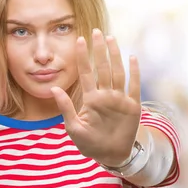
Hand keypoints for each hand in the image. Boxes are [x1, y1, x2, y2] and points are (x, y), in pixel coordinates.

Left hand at [51, 28, 140, 166]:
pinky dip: (134, 73)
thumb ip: (66, 108)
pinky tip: (132, 58)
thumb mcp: (74, 128)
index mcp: (90, 99)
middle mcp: (105, 95)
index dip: (82, 57)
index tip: (78, 39)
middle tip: (96, 31)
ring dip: (114, 56)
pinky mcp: (132, 107)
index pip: (85, 73)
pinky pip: (133, 86)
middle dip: (98, 50)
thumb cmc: (91, 144)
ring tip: (111, 39)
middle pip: (102, 68)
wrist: (111, 156)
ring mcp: (119, 100)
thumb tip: (53, 88)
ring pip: (116, 73)